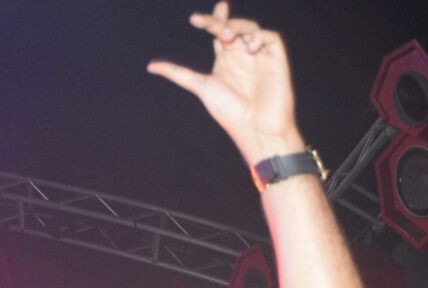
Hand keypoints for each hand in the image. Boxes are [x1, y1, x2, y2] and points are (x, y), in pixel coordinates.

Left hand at [148, 4, 301, 165]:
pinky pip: (271, 37)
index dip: (213, 18)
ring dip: (239, 27)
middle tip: (215, 29)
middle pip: (232, 27)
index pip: (219, 32)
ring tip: (228, 37)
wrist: (255, 129)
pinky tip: (249, 47)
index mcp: (226, 61)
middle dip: (222, 22)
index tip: (195, 19)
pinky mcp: (277, 59)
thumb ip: (178, 73)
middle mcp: (243, 55)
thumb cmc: (230, 113)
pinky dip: (259, 36)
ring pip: (251, 28)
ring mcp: (260, 56)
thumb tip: (150, 66)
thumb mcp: (200, 86)